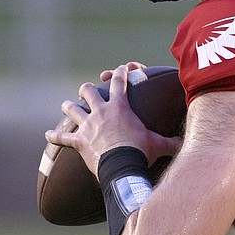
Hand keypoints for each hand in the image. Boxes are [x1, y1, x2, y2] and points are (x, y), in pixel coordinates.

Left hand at [45, 64, 181, 175]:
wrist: (122, 166)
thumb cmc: (141, 152)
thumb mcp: (159, 144)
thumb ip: (172, 141)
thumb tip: (187, 142)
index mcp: (120, 108)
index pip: (120, 83)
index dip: (121, 73)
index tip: (121, 69)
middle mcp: (101, 112)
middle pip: (89, 92)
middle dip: (87, 90)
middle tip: (86, 90)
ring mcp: (88, 126)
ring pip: (73, 109)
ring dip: (69, 107)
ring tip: (66, 105)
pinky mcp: (78, 141)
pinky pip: (63, 137)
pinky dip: (55, 136)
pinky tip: (48, 134)